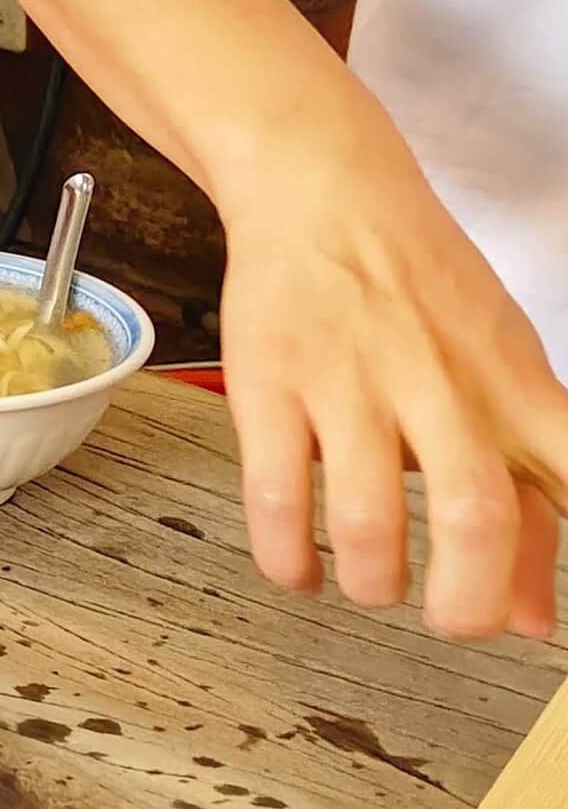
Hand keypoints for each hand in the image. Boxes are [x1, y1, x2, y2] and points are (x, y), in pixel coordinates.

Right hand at [219, 145, 567, 638]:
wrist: (323, 188)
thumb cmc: (419, 284)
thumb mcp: (503, 369)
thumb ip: (530, 489)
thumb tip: (542, 615)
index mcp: (514, 384)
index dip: (562, 555)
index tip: (546, 616)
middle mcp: (439, 384)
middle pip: (473, 515)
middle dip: (466, 602)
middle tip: (451, 620)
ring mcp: (348, 381)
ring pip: (367, 517)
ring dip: (372, 582)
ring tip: (370, 585)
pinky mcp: (270, 382)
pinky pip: (274, 494)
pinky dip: (286, 556)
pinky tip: (297, 569)